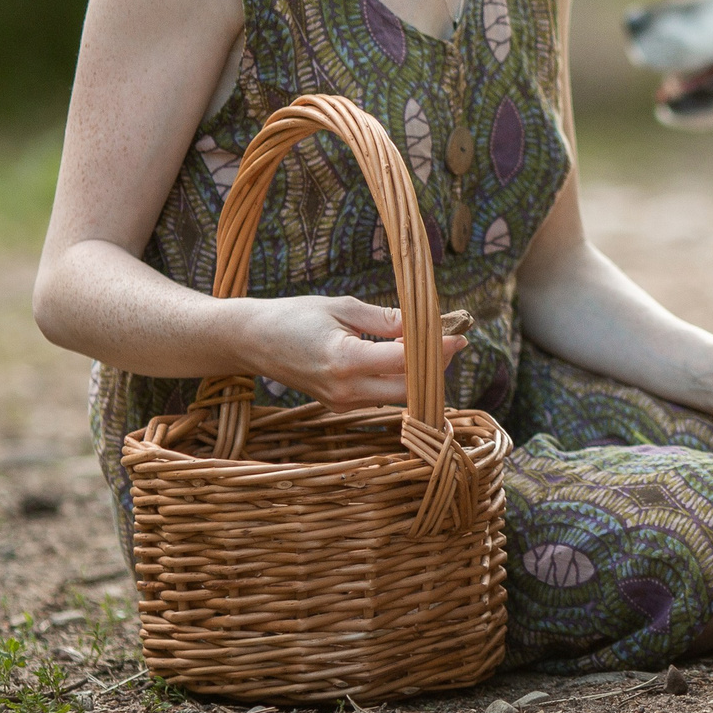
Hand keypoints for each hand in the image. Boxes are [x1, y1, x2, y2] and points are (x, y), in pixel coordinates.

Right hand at [240, 295, 468, 409]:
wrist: (252, 341)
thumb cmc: (295, 316)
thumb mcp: (343, 307)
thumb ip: (386, 319)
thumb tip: (427, 323)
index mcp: (344, 361)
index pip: (405, 362)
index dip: (437, 349)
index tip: (459, 336)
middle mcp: (345, 389)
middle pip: (408, 389)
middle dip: (435, 367)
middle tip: (452, 340)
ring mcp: (341, 402)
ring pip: (397, 395)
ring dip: (418, 374)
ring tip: (432, 343)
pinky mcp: (339, 405)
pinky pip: (380, 395)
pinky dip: (398, 378)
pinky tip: (404, 356)